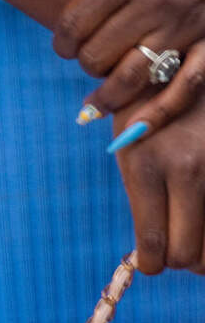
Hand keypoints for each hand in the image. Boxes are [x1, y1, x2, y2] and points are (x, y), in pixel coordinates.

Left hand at [22, 0, 204, 121]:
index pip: (74, 24)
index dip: (60, 40)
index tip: (62, 42)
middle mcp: (156, 2)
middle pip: (97, 54)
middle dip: (83, 60)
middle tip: (86, 57)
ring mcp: (187, 24)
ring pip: (131, 76)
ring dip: (107, 94)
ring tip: (95, 100)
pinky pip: (184, 86)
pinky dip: (156, 113)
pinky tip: (132, 130)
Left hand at [109, 81, 204, 274]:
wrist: (180, 59)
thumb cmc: (147, 103)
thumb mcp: (129, 145)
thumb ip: (142, 195)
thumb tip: (153, 248)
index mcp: (146, 168)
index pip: (154, 246)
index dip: (152, 263)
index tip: (151, 261)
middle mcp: (187, 170)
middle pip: (190, 255)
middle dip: (180, 259)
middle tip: (174, 247)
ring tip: (193, 228)